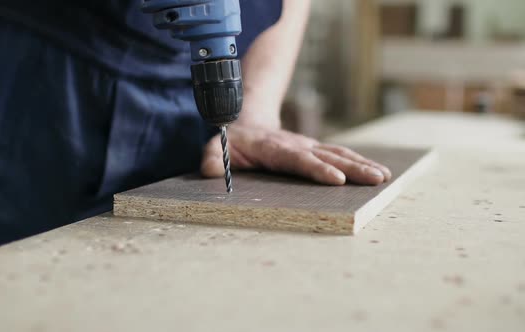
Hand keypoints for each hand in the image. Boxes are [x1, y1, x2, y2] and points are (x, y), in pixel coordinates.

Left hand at [201, 124, 390, 185]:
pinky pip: (340, 154)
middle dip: (353, 168)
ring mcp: (308, 146)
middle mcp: (296, 145)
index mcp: (273, 148)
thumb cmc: (232, 142)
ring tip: (383, 176)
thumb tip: (210, 172)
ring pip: (339, 153)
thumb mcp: (215, 148)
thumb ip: (211, 159)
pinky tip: (377, 172)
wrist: (246, 122)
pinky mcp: (315, 149)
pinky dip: (360, 162)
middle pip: (328, 155)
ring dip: (361, 164)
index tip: (337, 179)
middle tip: (376, 178)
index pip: (298, 159)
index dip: (318, 169)